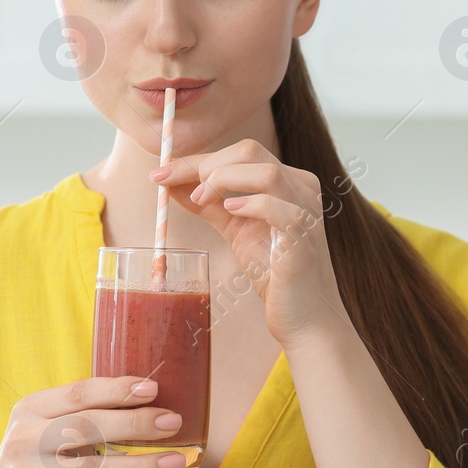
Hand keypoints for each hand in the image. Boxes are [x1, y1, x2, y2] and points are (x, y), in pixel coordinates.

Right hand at [0, 376, 186, 467]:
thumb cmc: (32, 463)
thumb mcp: (42, 430)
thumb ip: (80, 415)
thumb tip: (147, 402)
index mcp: (30, 410)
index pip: (79, 393)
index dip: (118, 389)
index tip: (153, 388)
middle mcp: (26, 439)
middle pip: (88, 427)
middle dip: (135, 423)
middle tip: (173, 422)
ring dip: (141, 465)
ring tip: (176, 461)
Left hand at [151, 138, 344, 347]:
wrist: (302, 316)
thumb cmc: (274, 272)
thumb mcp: (236, 229)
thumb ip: (209, 205)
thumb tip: (172, 184)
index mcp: (288, 180)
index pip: (240, 154)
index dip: (197, 160)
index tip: (161, 173)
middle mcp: (302, 188)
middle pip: (250, 151)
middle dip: (206, 166)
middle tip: (182, 190)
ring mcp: (306, 211)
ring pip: (266, 172)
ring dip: (224, 180)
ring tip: (201, 200)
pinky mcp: (303, 238)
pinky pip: (280, 209)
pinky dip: (250, 204)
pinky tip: (231, 212)